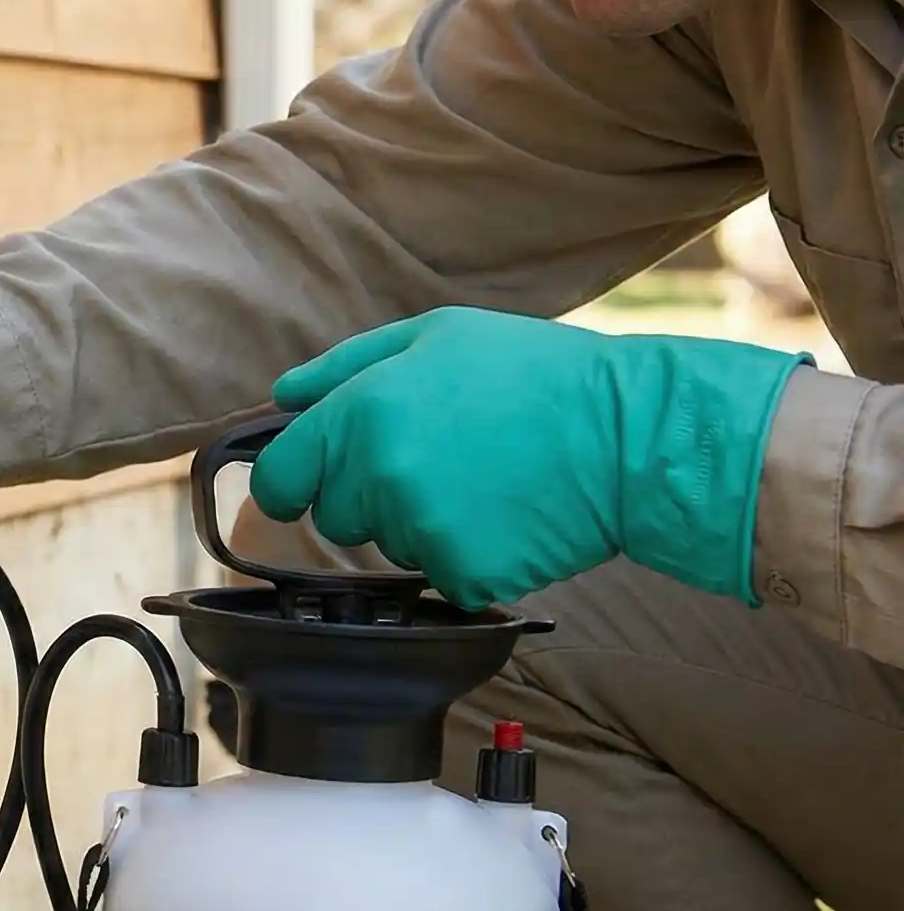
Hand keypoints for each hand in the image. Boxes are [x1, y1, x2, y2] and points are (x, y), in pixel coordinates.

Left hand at [250, 306, 805, 608]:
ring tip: (483, 478)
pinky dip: (466, 555)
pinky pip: (440, 574)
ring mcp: (421, 532)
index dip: (293, 480)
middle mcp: (380, 478)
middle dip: (366, 495)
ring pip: (388, 545)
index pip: (279, 478)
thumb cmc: (535, 374)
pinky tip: (506, 515)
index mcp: (362, 415)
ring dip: (419, 522)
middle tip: (437, 460)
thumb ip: (342, 367)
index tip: (313, 480)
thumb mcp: (436, 336)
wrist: (632, 434)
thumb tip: (281, 398)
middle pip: (334, 515)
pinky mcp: (463, 574)